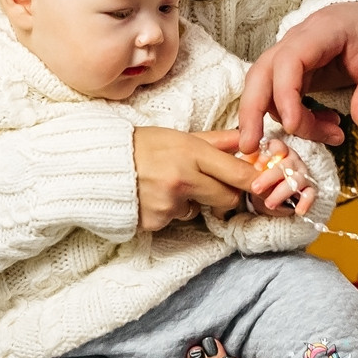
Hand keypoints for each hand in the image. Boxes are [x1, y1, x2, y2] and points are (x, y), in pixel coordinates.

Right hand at [132, 128, 258, 231]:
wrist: (99, 165)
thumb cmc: (141, 146)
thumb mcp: (179, 136)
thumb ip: (217, 141)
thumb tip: (247, 139)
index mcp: (191, 153)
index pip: (238, 173)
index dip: (253, 180)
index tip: (258, 182)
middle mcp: (183, 179)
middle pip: (228, 199)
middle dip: (225, 194)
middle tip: (210, 184)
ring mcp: (169, 203)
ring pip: (199, 210)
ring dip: (191, 202)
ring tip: (167, 184)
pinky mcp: (156, 221)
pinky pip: (175, 219)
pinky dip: (169, 211)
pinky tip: (153, 196)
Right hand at [237, 2, 357, 151]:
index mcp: (322, 31)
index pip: (288, 60)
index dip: (284, 94)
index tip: (294, 125)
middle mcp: (297, 41)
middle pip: (260, 73)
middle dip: (251, 111)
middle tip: (249, 146)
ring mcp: (292, 56)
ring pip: (266, 88)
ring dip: (282, 119)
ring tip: (323, 137)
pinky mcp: (295, 72)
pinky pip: (281, 97)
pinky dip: (295, 117)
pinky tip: (324, 126)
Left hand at [243, 143, 311, 215]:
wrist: (267, 191)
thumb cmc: (258, 175)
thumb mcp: (249, 166)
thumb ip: (245, 162)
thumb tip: (238, 165)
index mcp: (277, 150)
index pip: (276, 147)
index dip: (267, 155)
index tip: (256, 166)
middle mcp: (292, 159)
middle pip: (286, 164)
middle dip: (269, 177)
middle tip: (255, 188)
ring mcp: (301, 173)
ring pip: (296, 180)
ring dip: (281, 192)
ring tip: (269, 204)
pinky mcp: (308, 188)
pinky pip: (310, 194)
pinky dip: (305, 202)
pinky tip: (298, 210)